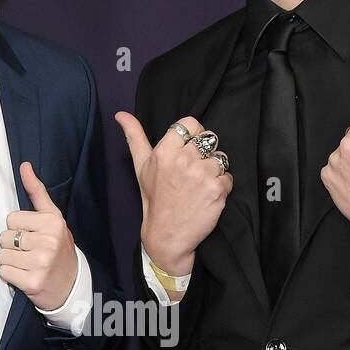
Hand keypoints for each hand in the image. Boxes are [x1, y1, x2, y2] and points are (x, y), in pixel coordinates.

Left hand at [0, 161, 77, 310]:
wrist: (72, 285)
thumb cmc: (58, 248)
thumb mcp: (53, 218)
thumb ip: (37, 192)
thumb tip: (24, 165)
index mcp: (53, 222)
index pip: (11, 219)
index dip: (18, 228)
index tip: (33, 236)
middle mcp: (49, 241)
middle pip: (4, 237)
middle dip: (13, 245)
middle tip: (30, 253)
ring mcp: (42, 262)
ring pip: (2, 255)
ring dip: (11, 261)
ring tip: (27, 264)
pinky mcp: (33, 282)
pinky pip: (4, 272)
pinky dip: (11, 276)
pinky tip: (25, 276)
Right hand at [116, 111, 232, 275]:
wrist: (167, 235)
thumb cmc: (154, 200)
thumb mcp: (141, 166)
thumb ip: (134, 137)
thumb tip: (121, 114)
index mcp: (165, 151)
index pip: (192, 124)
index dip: (193, 135)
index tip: (188, 150)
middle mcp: (184, 160)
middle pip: (209, 139)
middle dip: (204, 154)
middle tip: (192, 173)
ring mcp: (202, 174)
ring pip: (220, 158)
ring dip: (214, 171)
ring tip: (199, 186)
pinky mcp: (217, 189)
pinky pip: (228, 176)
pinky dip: (221, 186)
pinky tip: (206, 196)